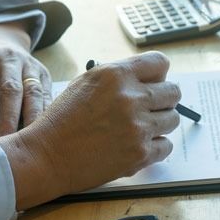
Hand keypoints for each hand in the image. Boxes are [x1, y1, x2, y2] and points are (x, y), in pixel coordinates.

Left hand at [0, 21, 51, 136]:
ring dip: (31, 119)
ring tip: (28, 141)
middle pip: (11, 91)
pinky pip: (47, 95)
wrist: (2, 40)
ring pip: (33, 93)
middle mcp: (8, 59)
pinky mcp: (44, 74)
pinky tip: (43, 131)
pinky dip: (45, 114)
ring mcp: (29, 65)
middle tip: (7, 144)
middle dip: (9, 120)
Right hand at [0, 52, 181, 209]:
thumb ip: (119, 78)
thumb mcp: (86, 83)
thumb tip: (149, 80)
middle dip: (164, 100)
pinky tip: (136, 146)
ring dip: (159, 124)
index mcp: (116, 75)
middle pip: (173, 92)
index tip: (155, 83)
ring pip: (172, 119)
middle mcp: (130, 98)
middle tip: (150, 108)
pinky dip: (155, 147)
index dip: (159, 75)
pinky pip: (166, 146)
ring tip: (137, 129)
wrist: (46, 156)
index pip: (160, 63)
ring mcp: (137, 127)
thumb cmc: (63, 120)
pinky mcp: (140, 154)